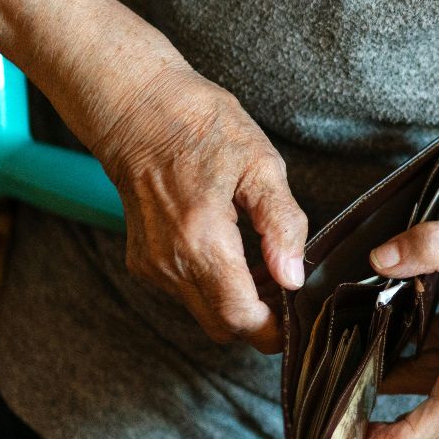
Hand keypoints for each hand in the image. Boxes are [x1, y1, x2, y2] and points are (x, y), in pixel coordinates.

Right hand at [81, 58, 308, 353]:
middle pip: (222, 325)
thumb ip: (281, 223)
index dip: (275, 328)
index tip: (300, 315)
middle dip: (260, 318)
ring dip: (238, 302)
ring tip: (265, 264)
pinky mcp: (143, 261)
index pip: (239, 316)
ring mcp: (152, 264)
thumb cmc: (200, 125)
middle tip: (288, 286)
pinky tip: (235, 254)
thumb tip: (293, 276)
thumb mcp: (260, 163)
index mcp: (200, 238)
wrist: (138, 109)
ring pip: (204, 312)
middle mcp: (170, 261)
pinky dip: (214, 287)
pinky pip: (186, 293)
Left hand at [362, 180, 438, 438]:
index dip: (408, 434)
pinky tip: (387, 316)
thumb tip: (380, 260)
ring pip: (434, 369)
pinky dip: (410, 339)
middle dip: (390, 408)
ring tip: (352, 359)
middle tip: (344, 406)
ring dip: (396, 371)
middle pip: (433, 397)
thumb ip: (429, 246)